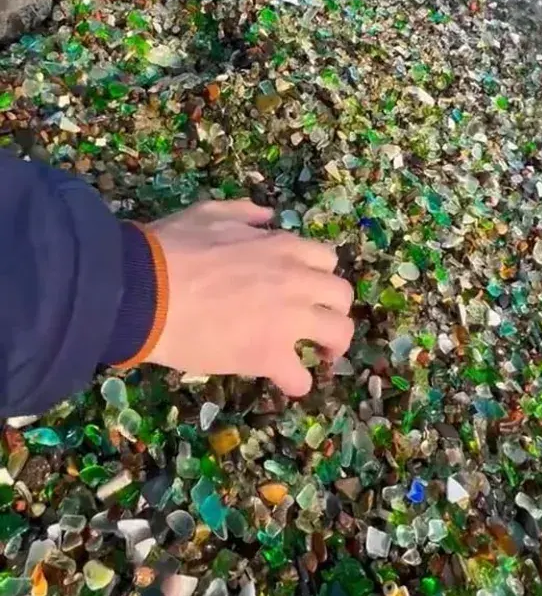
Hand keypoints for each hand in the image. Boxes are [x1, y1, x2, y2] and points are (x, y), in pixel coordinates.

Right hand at [145, 200, 353, 395]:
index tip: (304, 288)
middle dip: (333, 310)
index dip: (317, 276)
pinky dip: (296, 383)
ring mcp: (287, 319)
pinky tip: (284, 383)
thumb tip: (267, 217)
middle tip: (315, 323)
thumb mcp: (208, 214)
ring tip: (316, 357)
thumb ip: (243, 213)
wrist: (145, 290)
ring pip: (339, 334)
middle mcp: (296, 281)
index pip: (324, 259)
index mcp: (282, 246)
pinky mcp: (269, 354)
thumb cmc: (170, 249)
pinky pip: (300, 377)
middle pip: (342, 296)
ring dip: (332, 346)